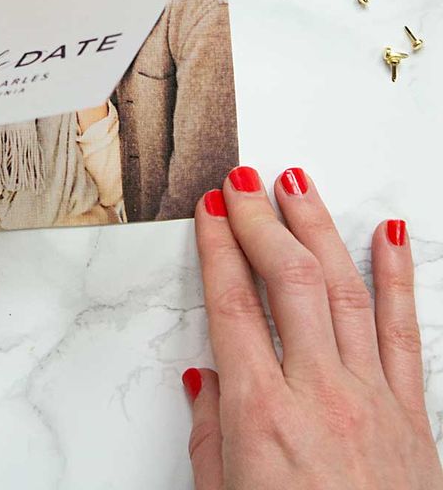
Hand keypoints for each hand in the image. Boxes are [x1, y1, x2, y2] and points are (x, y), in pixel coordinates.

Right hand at [184, 167, 442, 488]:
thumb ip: (211, 438)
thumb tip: (205, 378)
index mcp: (262, 419)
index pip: (232, 306)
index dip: (218, 248)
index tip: (210, 211)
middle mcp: (319, 396)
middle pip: (287, 281)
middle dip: (262, 220)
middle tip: (245, 181)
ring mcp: (372, 400)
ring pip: (344, 289)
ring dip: (318, 228)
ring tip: (299, 184)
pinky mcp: (413, 416)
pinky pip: (405, 332)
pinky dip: (397, 277)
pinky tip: (388, 237)